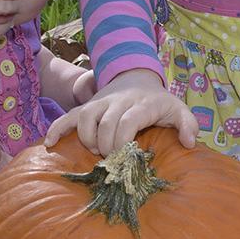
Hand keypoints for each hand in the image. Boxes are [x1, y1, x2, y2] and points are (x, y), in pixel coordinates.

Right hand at [44, 68, 196, 153]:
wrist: (137, 77)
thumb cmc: (159, 101)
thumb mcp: (179, 109)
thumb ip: (189, 124)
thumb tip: (190, 143)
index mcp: (140, 105)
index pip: (126, 122)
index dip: (122, 142)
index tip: (124, 158)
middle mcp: (118, 101)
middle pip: (105, 124)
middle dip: (106, 147)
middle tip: (113, 161)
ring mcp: (100, 103)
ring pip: (85, 118)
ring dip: (87, 139)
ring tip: (96, 152)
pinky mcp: (87, 106)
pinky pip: (68, 116)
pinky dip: (57, 129)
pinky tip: (49, 144)